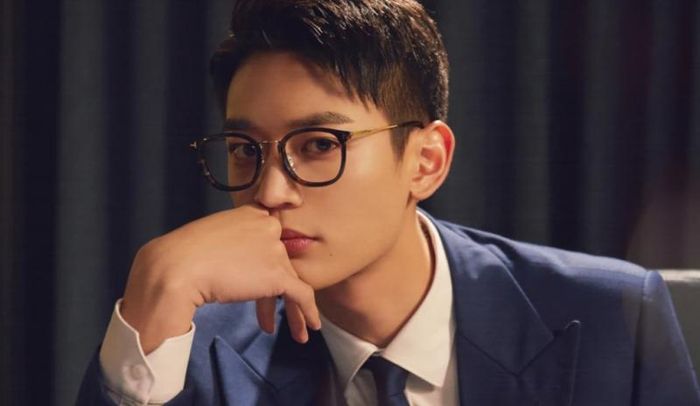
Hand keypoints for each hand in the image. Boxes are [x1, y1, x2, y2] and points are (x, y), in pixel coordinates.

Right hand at [120, 204, 320, 353]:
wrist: (176, 267)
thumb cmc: (183, 254)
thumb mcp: (212, 237)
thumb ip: (233, 242)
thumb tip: (237, 264)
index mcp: (251, 213)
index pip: (269, 238)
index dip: (266, 261)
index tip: (262, 277)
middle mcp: (268, 226)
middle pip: (280, 261)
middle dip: (274, 289)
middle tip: (267, 311)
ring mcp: (274, 250)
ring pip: (292, 280)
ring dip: (292, 308)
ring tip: (295, 330)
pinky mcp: (277, 275)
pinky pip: (302, 295)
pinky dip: (307, 312)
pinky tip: (308, 328)